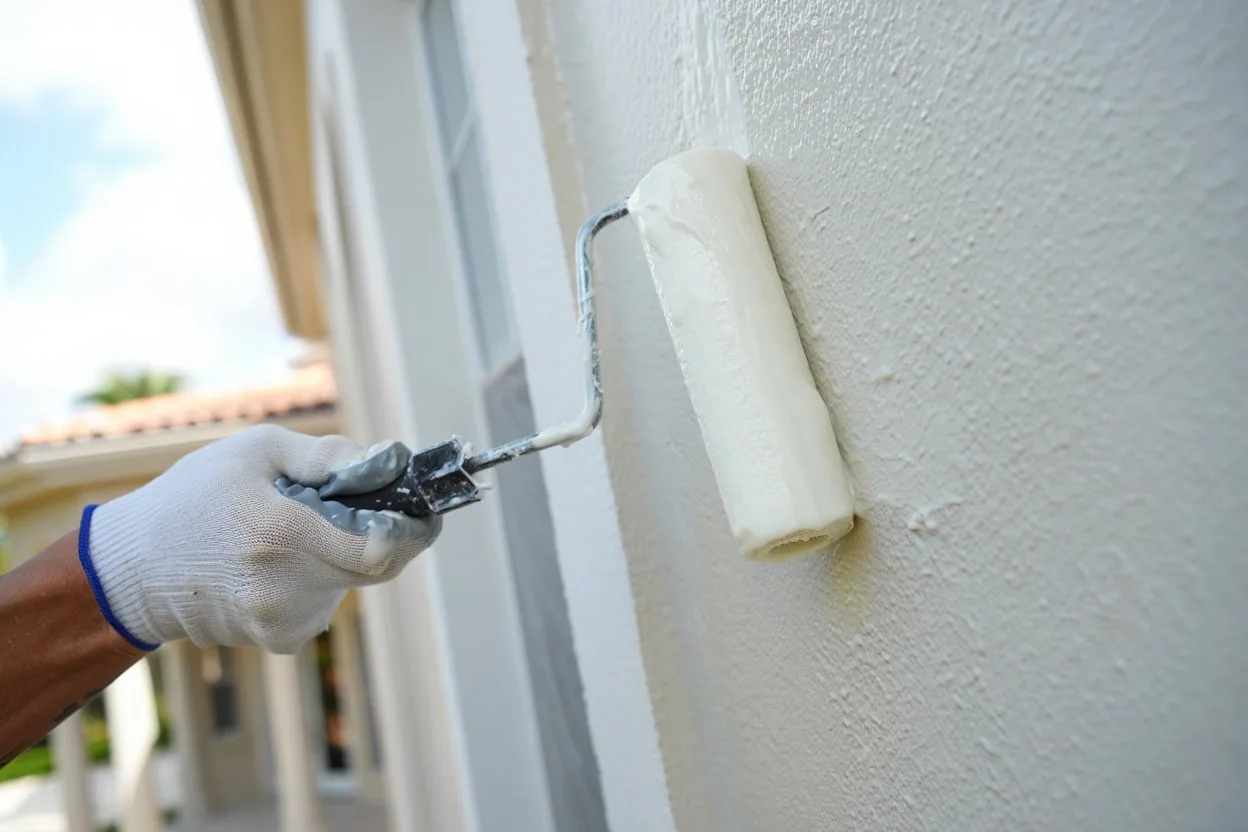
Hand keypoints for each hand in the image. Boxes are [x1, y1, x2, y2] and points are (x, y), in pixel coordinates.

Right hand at [83, 425, 439, 652]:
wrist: (135, 570)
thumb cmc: (195, 496)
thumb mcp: (256, 451)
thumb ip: (328, 456)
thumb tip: (390, 461)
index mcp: (280, 533)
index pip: (381, 549)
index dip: (412, 529)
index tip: (422, 509)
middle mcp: (285, 586)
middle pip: (376, 566)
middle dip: (379, 533)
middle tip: (347, 506)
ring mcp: (283, 621)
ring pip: (351, 582)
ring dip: (342, 554)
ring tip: (290, 532)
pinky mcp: (282, 640)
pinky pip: (327, 600)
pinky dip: (319, 577)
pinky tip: (276, 562)